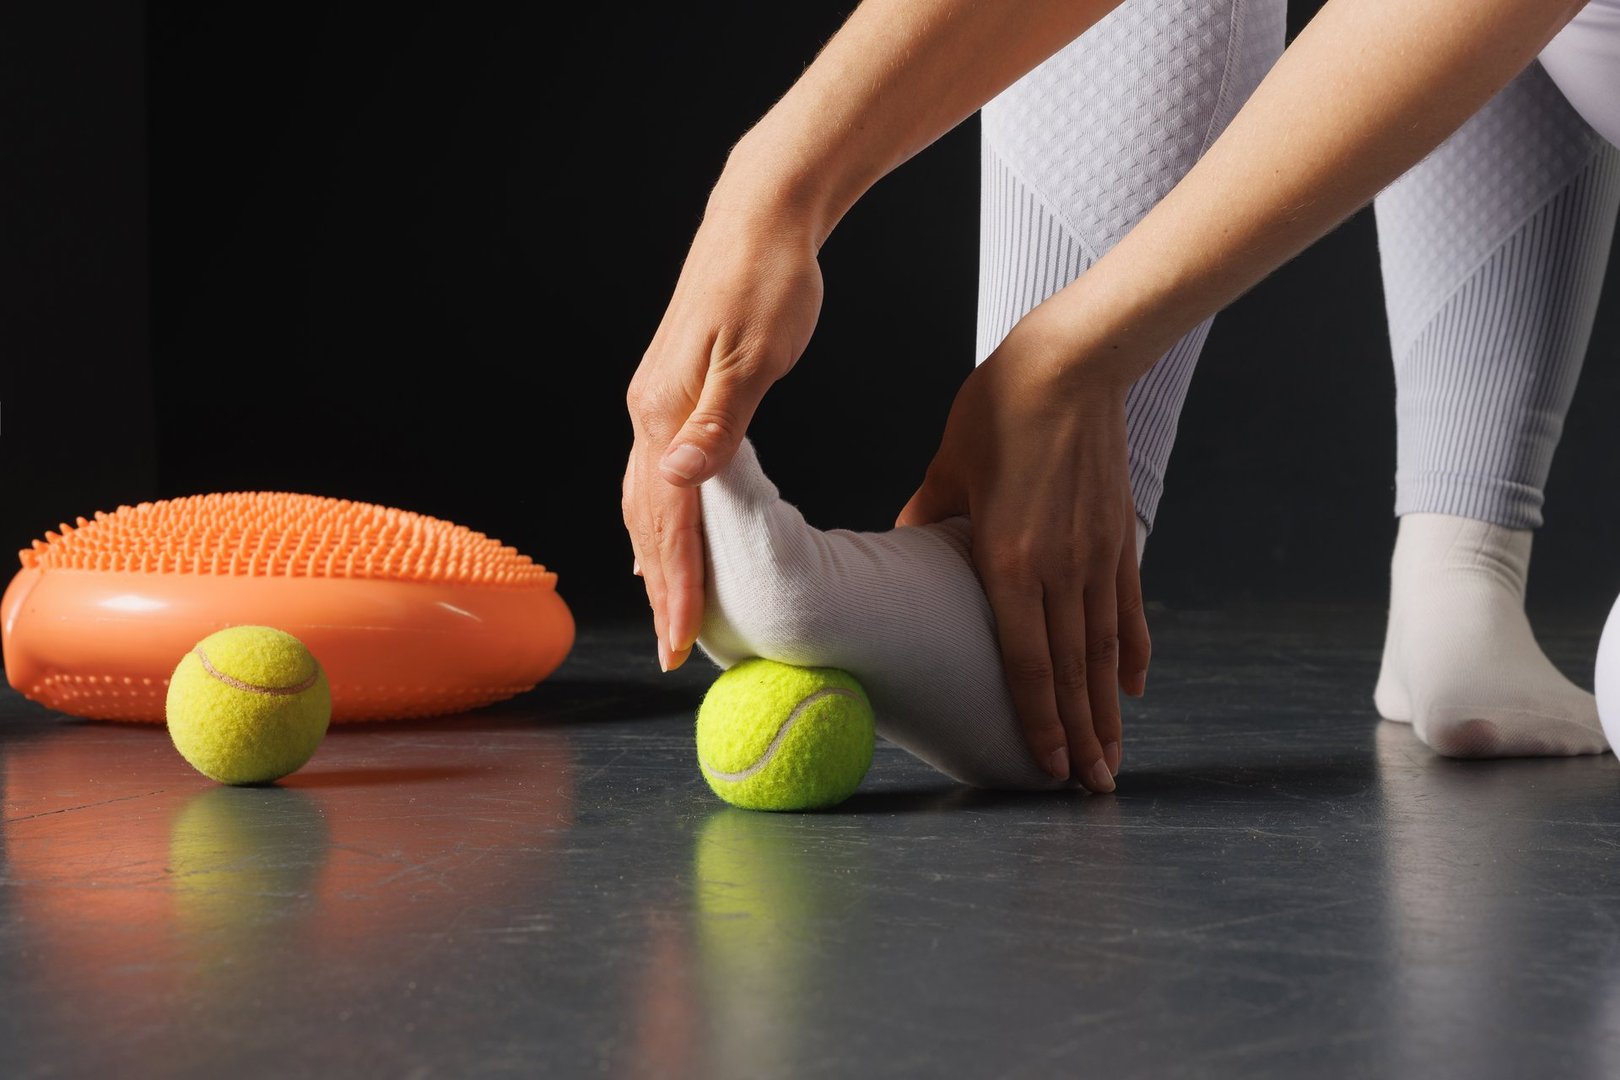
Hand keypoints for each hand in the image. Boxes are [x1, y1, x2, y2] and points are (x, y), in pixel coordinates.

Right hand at [623, 196, 822, 669]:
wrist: (758, 218)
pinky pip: (652, 476)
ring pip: (643, 501)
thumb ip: (720, 424)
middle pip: (646, 522)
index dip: (677, 588)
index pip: (669, 522)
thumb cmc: (771, 282)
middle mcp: (649, 413)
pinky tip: (667, 534)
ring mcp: (654, 402)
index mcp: (666, 412)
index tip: (681, 645)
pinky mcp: (669, 392)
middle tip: (675, 652)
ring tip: (666, 609)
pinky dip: (657, 519)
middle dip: (661, 590)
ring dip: (654, 560)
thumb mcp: (756, 355)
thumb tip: (677, 480)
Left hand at [897, 314, 1148, 791]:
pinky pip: (1129, 607)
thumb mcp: (944, 467)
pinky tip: (1135, 687)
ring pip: (1106, 651)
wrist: (1073, 362)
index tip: (1047, 767)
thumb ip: (925, 517)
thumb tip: (899, 550)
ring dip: (1109, 711)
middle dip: (1082, 737)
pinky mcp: (1119, 536)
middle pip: (1074, 672)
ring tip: (1113, 759)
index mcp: (1009, 560)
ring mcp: (1097, 556)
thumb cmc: (997, 409)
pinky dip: (1134, 651)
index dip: (1039, 720)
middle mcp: (1061, 570)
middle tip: (1090, 790)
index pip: (1027, 661)